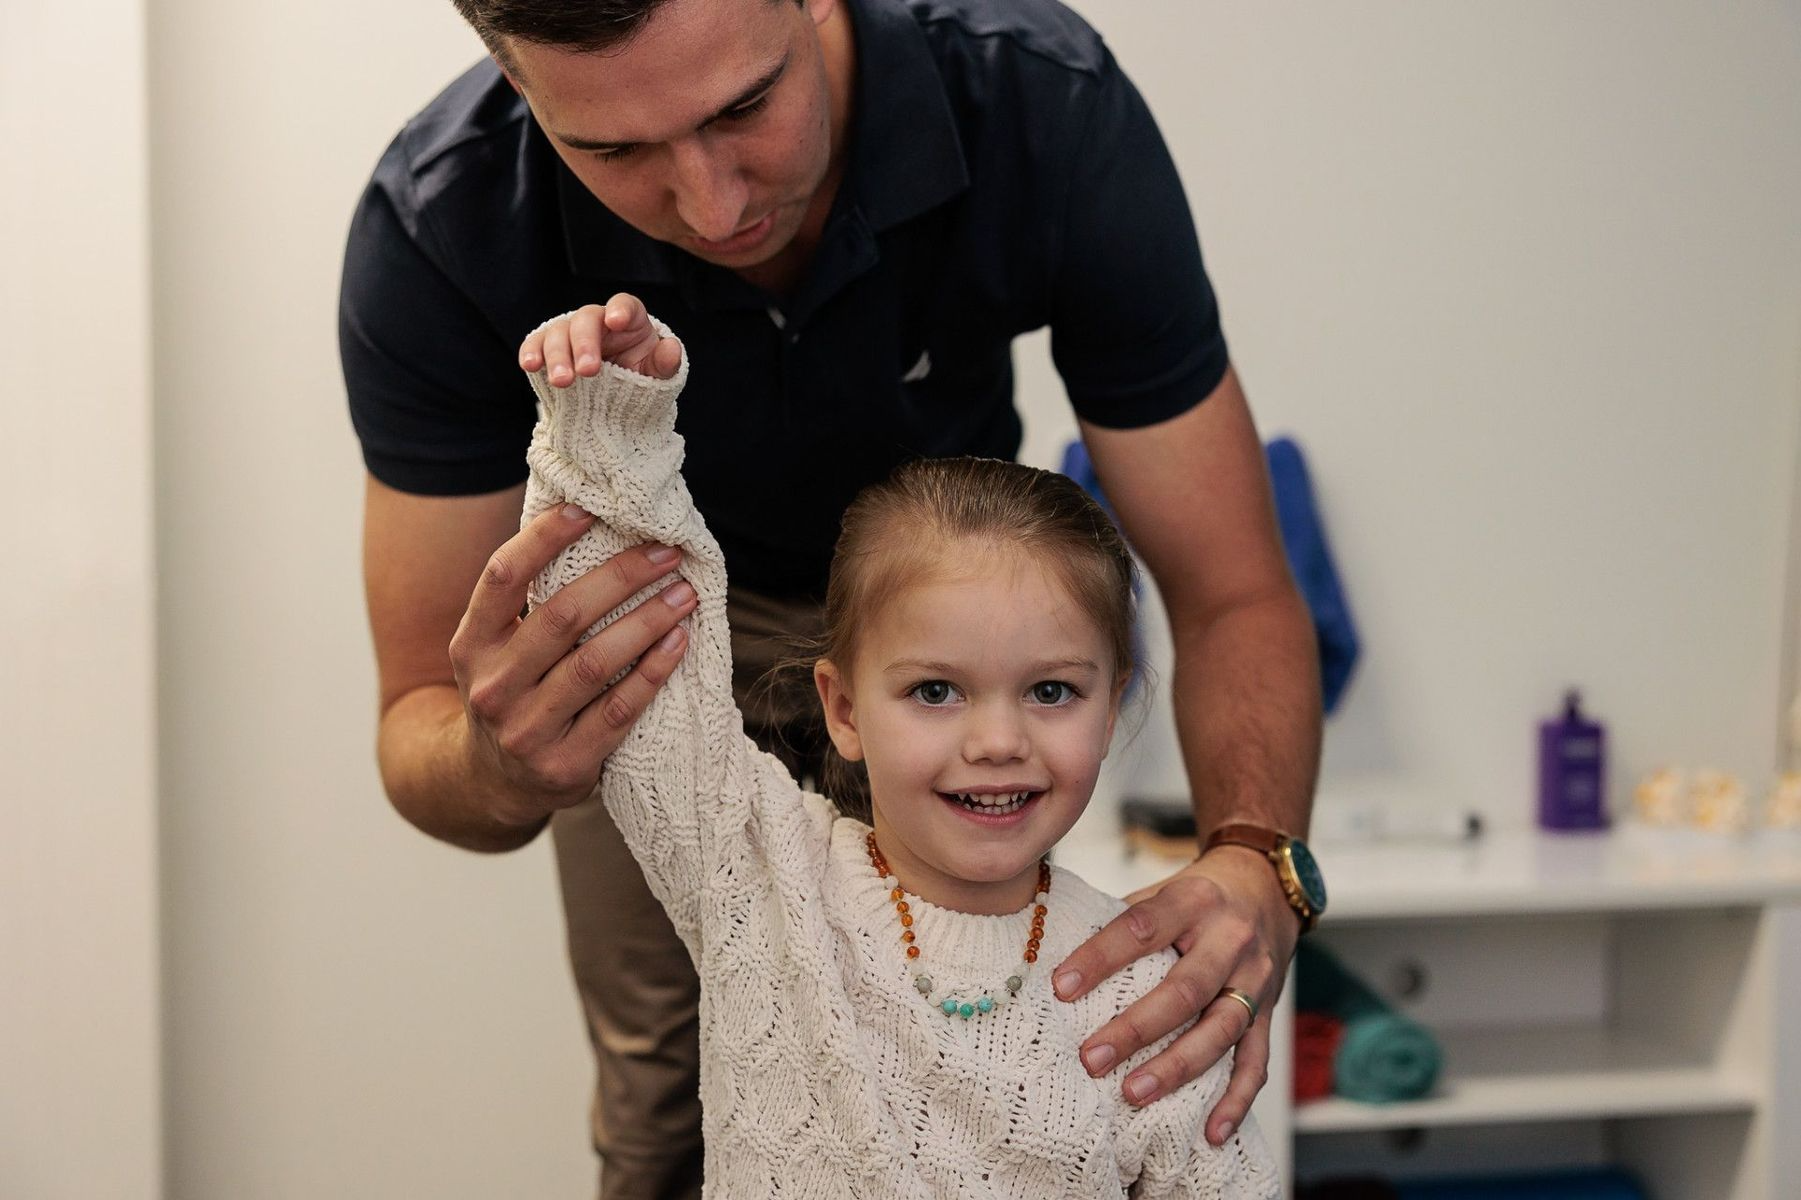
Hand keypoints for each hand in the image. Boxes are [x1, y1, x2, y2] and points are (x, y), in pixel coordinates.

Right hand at [449, 511, 698, 829]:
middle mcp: (492, 686)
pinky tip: (679, 644)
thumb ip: (531, 601)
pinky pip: (619, 710)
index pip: (502, 577)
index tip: (590, 509)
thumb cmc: (514, 691)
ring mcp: (525, 730)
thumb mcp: (499, 648)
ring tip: (684, 595)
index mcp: (472, 644)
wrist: (492, 782)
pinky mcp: (563, 765)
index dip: (544, 538)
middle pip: (561, 616)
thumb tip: (592, 523)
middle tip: (666, 553)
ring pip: (594, 664)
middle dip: (621, 577)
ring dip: (646, 622)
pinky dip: (653, 672)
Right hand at [519, 293, 682, 385]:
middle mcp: (596, 320)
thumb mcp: (657, 372)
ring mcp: (570, 332)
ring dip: (558, 356)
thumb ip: (665, 362)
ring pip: (558, 333)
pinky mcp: (548, 348)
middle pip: (586, 321)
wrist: (616, 391)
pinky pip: (536, 344)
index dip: (620, 310)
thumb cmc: (639, 372)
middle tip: (588, 372)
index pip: (624, 305)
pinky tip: (531, 366)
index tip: (617, 321)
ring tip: (563, 382)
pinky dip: (531, 352)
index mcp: (628, 319)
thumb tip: (671, 349)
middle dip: (585, 345)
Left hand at [1053, 845, 1298, 1143]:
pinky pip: (1256, 1062)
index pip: (1141, 928)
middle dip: (1135, 1029)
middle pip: (1183, 990)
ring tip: (1133, 1094)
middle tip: (1090, 1060)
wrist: (1266, 888)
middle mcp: (1230, 939)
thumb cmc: (1196, 894)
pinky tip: (1210, 1133)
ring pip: (1219, 1030)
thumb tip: (1053, 953)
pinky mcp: (1269, 1012)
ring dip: (1176, 1068)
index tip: (1060, 987)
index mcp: (1193, 900)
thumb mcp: (1162, 889)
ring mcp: (1255, 979)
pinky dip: (1235, 1101)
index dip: (1100, 958)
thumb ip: (1120, 920)